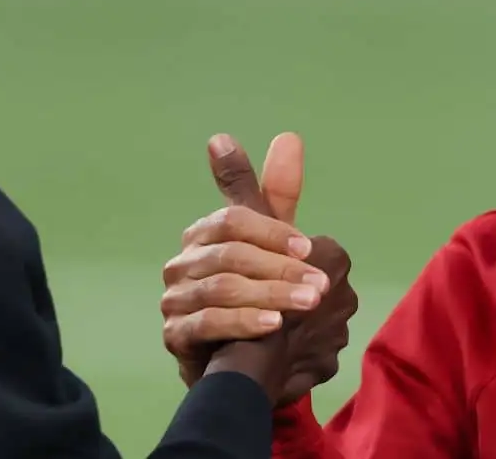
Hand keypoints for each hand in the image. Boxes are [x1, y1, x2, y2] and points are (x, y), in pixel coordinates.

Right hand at [162, 133, 357, 405]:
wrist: (246, 360)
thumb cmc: (259, 290)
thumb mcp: (270, 241)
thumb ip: (276, 193)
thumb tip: (289, 136)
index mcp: (203, 234)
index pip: (233, 220)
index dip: (273, 232)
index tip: (309, 249)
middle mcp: (182, 262)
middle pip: (229, 254)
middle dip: (279, 269)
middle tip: (321, 287)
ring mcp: (175, 299)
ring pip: (221, 288)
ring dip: (269, 295)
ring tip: (307, 305)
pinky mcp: (174, 335)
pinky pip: (206, 324)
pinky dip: (242, 321)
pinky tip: (273, 327)